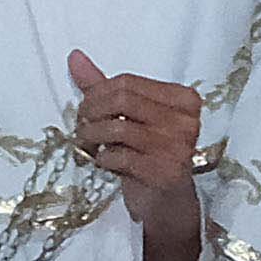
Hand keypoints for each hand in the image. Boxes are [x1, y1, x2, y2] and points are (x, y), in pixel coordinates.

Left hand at [64, 50, 201, 198]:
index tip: (86, 108)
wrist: (166, 203)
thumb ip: (102, 86)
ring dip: (92, 136)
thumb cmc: (147, 155)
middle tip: (82, 125)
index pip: (128, 81)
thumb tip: (74, 57)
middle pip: (122, 100)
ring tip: (88, 144)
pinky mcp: (165, 172)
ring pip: (117, 127)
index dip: (97, 93)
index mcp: (183, 99)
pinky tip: (105, 162)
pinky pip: (119, 156)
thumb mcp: (127, 117)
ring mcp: (178, 147)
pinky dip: (103, 158)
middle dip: (91, 112)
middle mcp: (186, 120)